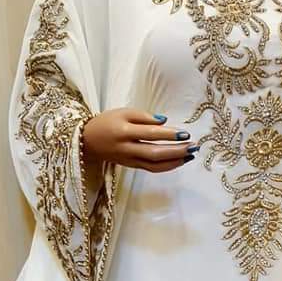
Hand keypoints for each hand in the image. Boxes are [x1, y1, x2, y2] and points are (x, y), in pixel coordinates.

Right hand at [82, 107, 199, 171]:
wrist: (88, 141)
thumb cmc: (107, 122)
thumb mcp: (123, 112)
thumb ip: (144, 116)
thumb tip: (164, 122)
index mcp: (124, 131)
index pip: (150, 134)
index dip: (168, 135)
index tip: (185, 133)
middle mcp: (127, 148)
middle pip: (154, 153)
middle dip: (176, 151)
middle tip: (193, 147)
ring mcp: (129, 160)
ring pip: (154, 165)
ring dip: (175, 162)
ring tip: (191, 155)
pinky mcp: (132, 166)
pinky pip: (152, 169)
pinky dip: (167, 166)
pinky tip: (180, 160)